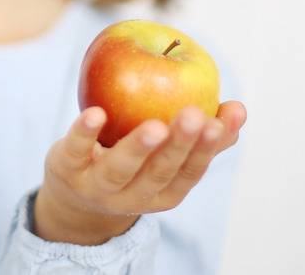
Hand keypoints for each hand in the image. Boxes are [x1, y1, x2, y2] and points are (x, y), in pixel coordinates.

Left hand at [34, 102, 245, 245]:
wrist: (72, 191)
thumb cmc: (130, 165)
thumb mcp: (162, 158)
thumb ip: (198, 138)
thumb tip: (238, 110)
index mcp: (162, 192)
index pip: (189, 174)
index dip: (206, 150)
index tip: (222, 121)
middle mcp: (131, 195)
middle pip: (158, 172)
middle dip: (179, 145)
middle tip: (195, 115)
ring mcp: (96, 184)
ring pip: (120, 169)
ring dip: (138, 147)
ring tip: (156, 124)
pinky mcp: (67, 167)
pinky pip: (76, 150)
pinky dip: (84, 133)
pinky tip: (95, 112)